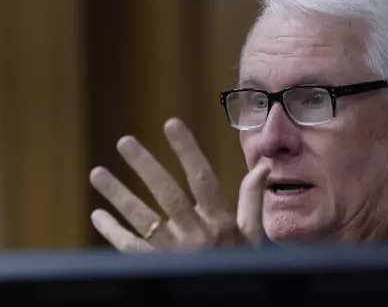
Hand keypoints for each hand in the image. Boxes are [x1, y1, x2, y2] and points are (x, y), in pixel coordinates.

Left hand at [90, 118, 268, 252]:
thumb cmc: (238, 264)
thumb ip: (252, 200)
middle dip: (145, 166)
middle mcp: (195, 235)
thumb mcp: (252, 236)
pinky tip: (98, 215)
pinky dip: (112, 232)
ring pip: (142, 218)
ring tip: (98, 173)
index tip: (171, 124)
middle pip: (168, 194)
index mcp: (220, 223)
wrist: (224, 299)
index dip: (187, 150)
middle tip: (126, 142)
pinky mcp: (155, 267)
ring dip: (119, 194)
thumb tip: (263, 166)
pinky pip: (129, 248)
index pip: (203, 179)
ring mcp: (173, 252)